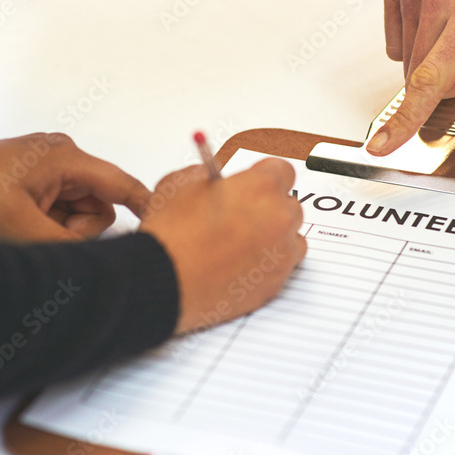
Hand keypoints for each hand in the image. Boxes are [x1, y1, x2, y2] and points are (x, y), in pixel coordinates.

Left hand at [0, 132, 150, 242]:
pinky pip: (62, 209)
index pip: (121, 184)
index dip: (146, 205)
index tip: (165, 225)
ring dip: (60, 228)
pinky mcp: (40, 179)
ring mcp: (52, 167)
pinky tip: (20, 221)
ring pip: (81, 211)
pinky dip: (48, 222)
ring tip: (23, 226)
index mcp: (66, 157)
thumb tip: (97, 263)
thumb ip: (64, 245)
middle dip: (77, 228)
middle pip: (100, 205)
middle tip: (40, 232)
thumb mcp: (17, 227)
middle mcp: (64, 157)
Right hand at [139, 159, 306, 333]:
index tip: (253, 185)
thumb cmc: (171, 235)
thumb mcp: (178, 184)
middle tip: (241, 217)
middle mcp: (278, 218)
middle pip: (289, 206)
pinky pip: (282, 268)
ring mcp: (281, 253)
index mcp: (260, 187)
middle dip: (269, 208)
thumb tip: (211, 177)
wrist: (163, 281)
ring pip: (290, 239)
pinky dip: (266, 266)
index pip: (282, 171)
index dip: (264, 177)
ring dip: (273, 238)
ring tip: (240, 245)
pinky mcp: (276, 283)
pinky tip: (240, 266)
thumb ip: (203, 174)